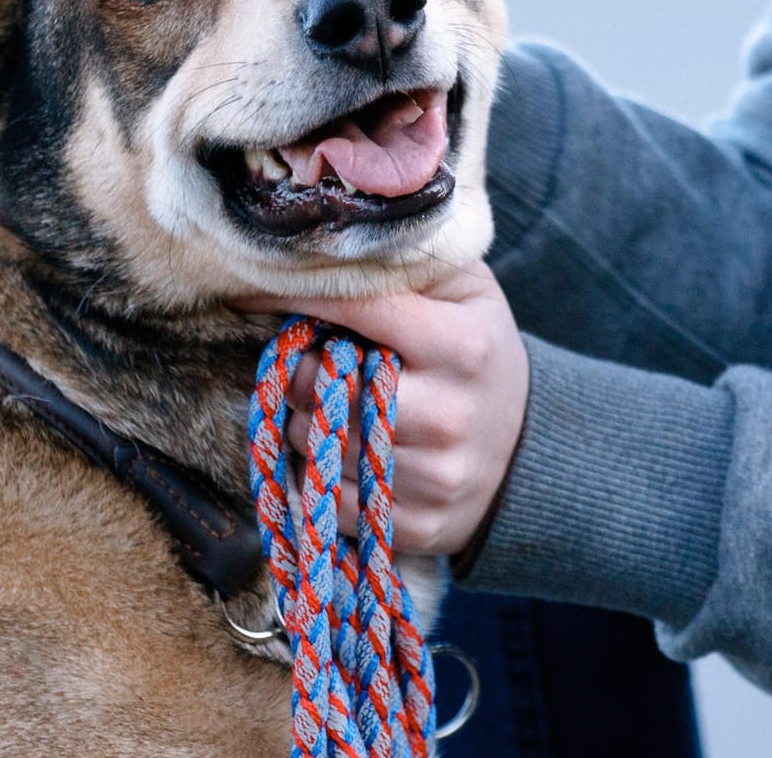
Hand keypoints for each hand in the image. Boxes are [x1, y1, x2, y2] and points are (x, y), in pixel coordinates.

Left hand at [237, 262, 529, 556]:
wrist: (527, 448)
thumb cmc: (475, 350)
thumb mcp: (463, 292)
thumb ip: (405, 264)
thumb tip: (321, 244)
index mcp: (460, 346)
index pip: (356, 311)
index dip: (294, 296)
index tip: (245, 290)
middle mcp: (448, 415)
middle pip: (325, 390)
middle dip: (298, 371)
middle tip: (305, 362)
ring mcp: (435, 477)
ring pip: (318, 446)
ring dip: (302, 423)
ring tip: (326, 406)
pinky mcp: (420, 526)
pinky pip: (330, 501)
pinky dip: (317, 475)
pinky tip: (338, 451)